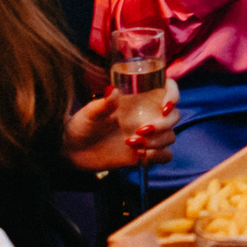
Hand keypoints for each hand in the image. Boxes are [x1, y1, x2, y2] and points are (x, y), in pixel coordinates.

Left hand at [60, 80, 180, 172]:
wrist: (72, 150)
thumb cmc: (80, 125)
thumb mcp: (89, 113)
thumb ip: (103, 104)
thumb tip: (115, 92)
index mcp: (137, 99)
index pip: (167, 90)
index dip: (173, 95)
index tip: (165, 107)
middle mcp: (145, 115)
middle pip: (174, 116)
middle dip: (163, 124)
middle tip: (141, 130)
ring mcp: (147, 136)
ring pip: (171, 137)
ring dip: (157, 141)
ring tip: (132, 143)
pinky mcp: (144, 154)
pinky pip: (165, 155)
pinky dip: (157, 156)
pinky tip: (139, 156)